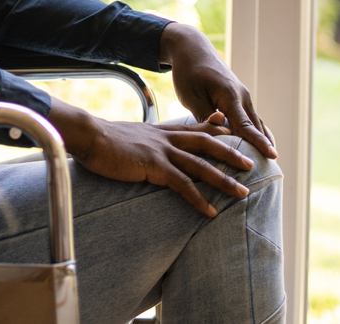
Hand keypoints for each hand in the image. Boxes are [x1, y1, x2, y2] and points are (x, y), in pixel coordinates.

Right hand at [47, 99, 254, 216]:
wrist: (89, 136)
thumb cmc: (102, 140)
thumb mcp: (128, 135)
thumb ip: (141, 139)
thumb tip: (142, 144)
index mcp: (161, 131)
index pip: (194, 127)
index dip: (215, 128)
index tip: (231, 128)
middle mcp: (166, 138)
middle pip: (207, 143)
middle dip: (231, 153)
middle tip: (251, 164)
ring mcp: (162, 151)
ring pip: (201, 165)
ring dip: (224, 180)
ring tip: (242, 193)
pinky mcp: (154, 166)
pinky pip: (182, 185)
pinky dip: (198, 199)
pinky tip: (210, 212)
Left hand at [159, 23, 277, 158]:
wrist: (192, 49)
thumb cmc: (188, 72)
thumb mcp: (190, 95)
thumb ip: (206, 115)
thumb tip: (223, 130)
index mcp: (229, 95)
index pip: (245, 124)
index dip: (258, 142)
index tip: (272, 156)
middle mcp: (241, 96)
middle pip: (255, 126)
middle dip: (264, 147)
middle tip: (274, 169)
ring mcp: (242, 97)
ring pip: (256, 123)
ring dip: (263, 141)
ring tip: (272, 164)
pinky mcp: (239, 99)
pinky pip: (251, 119)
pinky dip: (256, 132)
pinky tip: (260, 147)